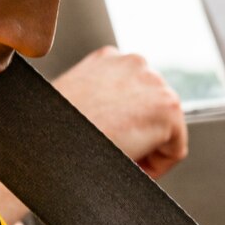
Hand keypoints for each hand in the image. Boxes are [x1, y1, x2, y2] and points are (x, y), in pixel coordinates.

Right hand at [52, 46, 188, 177]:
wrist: (48, 145)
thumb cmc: (51, 133)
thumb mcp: (73, 102)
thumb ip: (98, 99)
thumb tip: (110, 119)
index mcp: (108, 59)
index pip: (134, 94)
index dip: (124, 125)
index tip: (110, 142)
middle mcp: (134, 63)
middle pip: (152, 109)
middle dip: (139, 135)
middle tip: (114, 153)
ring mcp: (154, 82)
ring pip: (166, 129)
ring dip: (147, 148)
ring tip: (119, 158)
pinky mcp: (168, 107)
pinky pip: (176, 149)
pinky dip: (158, 165)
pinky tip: (130, 164)